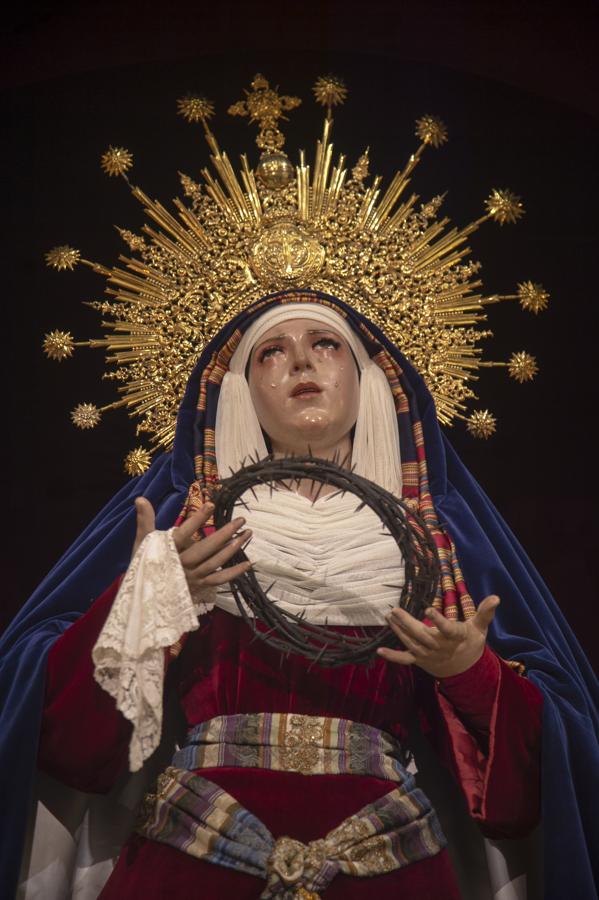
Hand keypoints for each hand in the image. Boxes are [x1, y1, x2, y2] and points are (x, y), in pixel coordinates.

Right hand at [132, 497, 251, 594]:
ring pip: (215, 562)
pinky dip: (233, 572)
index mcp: (167, 551)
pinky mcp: (199, 586)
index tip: (211, 505)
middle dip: (225, 533)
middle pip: (206, 548)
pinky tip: (248, 563)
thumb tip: (140, 498)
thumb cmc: (144, 564)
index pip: (183, 533)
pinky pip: (219, 579)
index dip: (197, 520)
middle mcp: (181, 565)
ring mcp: (192, 577)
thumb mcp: (142, 542)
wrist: (145, 597)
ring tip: (247, 533)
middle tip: (241, 519)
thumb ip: (145, 520)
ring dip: (233, 548)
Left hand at [376, 595, 499, 677]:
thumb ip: (485, 612)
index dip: (438, 620)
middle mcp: (440, 647)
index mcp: (455, 637)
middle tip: (394, 610)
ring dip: (398, 631)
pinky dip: (392, 657)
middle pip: (422, 635)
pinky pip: (405, 659)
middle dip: (407, 623)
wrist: (465, 669)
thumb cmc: (471, 642)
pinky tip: (379, 651)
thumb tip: (496, 597)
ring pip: (411, 643)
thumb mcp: (479, 627)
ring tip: (388, 617)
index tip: (428, 609)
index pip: (447, 628)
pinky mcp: (420, 660)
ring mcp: (428, 655)